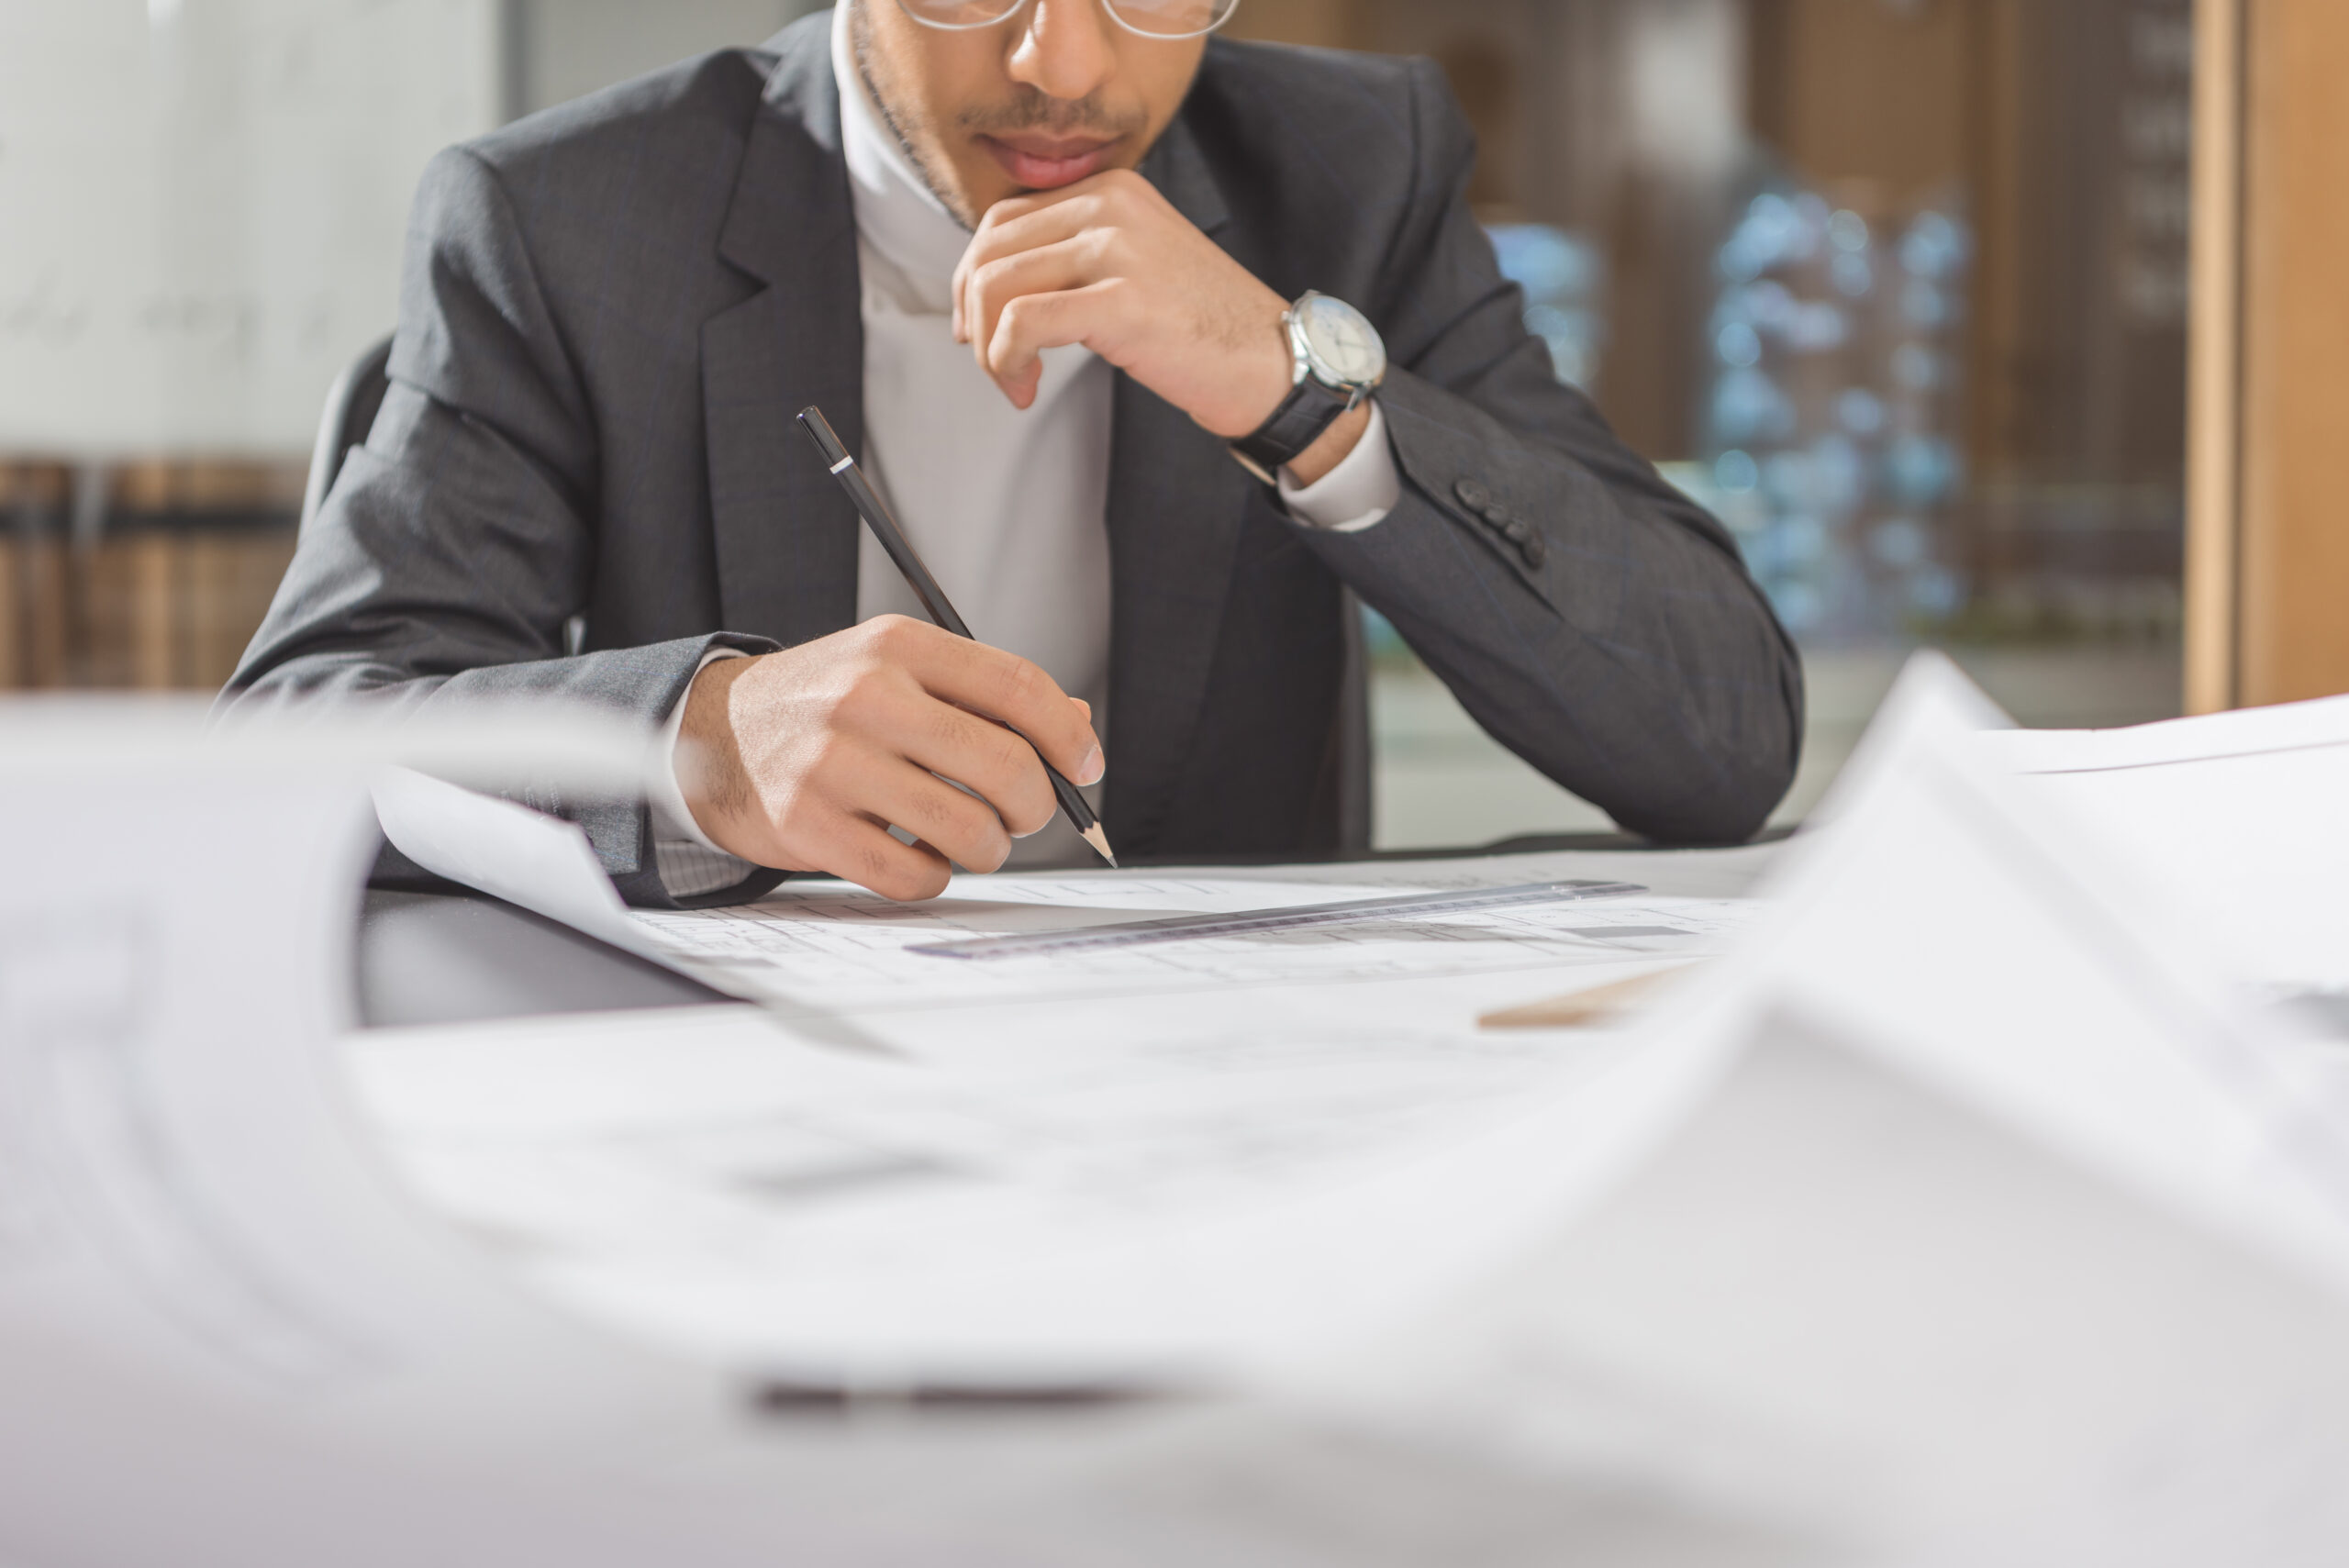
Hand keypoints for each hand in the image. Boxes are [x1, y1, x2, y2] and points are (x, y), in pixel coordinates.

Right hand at [676, 617, 1102, 901]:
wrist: (716, 734)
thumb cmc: (829, 706)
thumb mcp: (898, 670)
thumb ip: (985, 694)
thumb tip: (1079, 731)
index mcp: (898, 646)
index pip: (1018, 687)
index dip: (1069, 736)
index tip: (1085, 768)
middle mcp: (866, 695)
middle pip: (1006, 765)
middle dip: (1034, 806)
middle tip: (1022, 816)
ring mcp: (832, 761)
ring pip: (967, 829)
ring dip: (987, 849)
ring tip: (971, 839)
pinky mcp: (806, 824)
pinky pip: (912, 876)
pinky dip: (932, 877)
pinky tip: (918, 857)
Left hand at [952, 169, 1368, 481]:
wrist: (1273, 361)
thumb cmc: (1206, 327)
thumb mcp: (1137, 264)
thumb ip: (1079, 254)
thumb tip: (996, 284)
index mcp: (1112, 191)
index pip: (1004, 219)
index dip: (975, 278)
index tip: (979, 327)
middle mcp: (1111, 206)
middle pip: (991, 248)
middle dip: (973, 314)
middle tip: (990, 361)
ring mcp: (1118, 249)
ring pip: (998, 284)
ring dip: (988, 346)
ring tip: (1014, 381)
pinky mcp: (1122, 301)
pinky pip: (1022, 321)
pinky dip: (1005, 360)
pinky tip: (1026, 387)